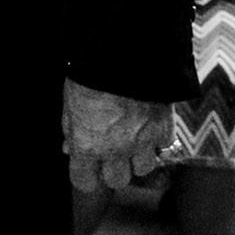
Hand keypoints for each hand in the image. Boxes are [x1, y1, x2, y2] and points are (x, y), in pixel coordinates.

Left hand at [62, 78, 171, 192]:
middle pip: (117, 181)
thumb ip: (71, 130)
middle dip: (114, 170)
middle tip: (114, 154)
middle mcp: (115, 149)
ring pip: (144, 169)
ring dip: (140, 158)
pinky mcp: (164, 127)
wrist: (125, 51)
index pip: (85, 182)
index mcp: (87, 145)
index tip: (89, 168)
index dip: (87, 176)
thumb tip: (70, 147)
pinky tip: (152, 125)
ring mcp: (142, 141)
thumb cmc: (91, 74)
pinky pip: (164, 145)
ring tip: (135, 141)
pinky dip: (159, 139)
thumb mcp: (71, 103)